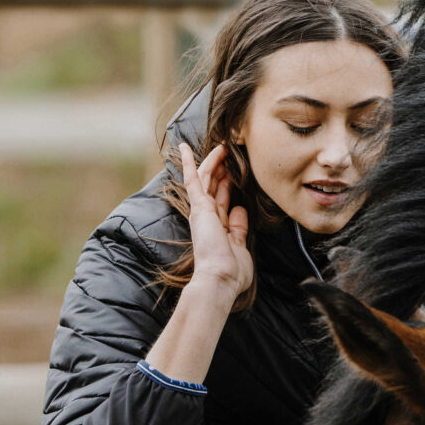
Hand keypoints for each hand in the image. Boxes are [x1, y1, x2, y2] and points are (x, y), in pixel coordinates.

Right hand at [181, 141, 252, 303]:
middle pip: (213, 186)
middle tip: (229, 151)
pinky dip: (189, 163)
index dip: (227, 185)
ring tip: (222, 144)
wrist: (220, 279)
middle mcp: (207, 217)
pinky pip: (193, 180)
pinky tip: (184, 147)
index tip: (234, 172)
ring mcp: (201, 211)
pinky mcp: (198, 207)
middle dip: (221, 168)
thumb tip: (241, 208)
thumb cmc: (232, 271)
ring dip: (213, 161)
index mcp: (217, 227)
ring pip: (206, 178)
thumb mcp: (240, 245)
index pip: (222, 201)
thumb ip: (239, 227)